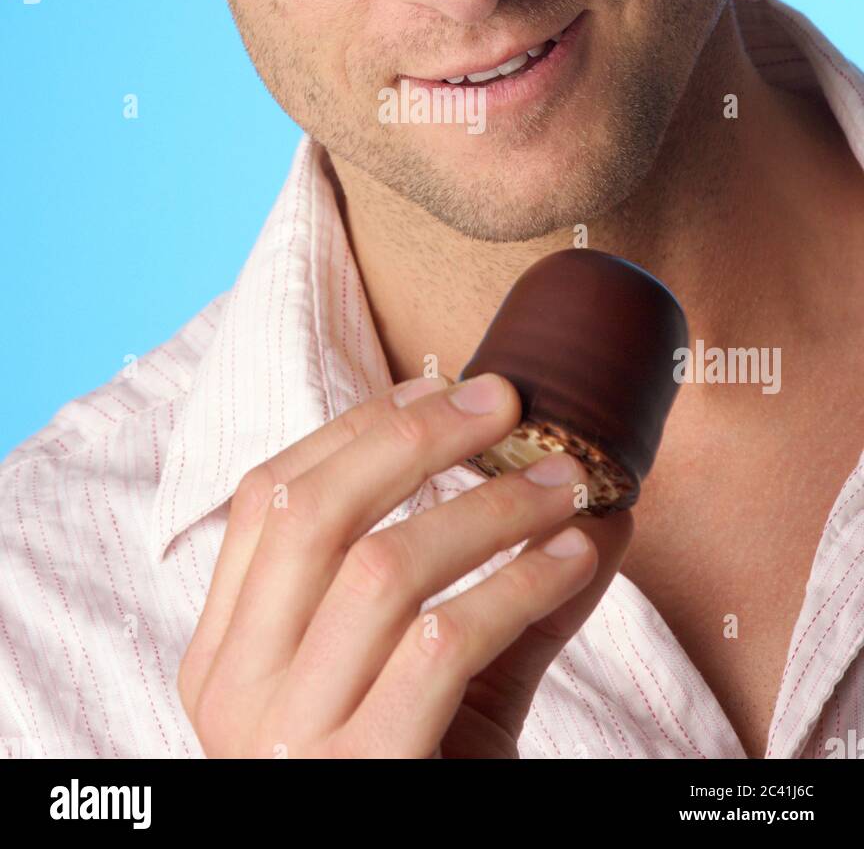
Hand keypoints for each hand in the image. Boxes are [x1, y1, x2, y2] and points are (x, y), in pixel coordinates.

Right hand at [178, 372, 633, 757]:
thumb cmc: (415, 779)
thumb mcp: (426, 686)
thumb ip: (492, 594)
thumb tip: (590, 500)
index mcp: (223, 653)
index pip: (267, 501)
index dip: (352, 428)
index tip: (434, 386)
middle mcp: (234, 691)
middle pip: (312, 512)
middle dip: (414, 438)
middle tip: (504, 404)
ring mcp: (289, 741)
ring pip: (383, 567)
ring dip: (489, 506)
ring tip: (565, 483)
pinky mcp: (361, 775)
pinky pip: (442, 642)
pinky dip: (519, 583)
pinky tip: (574, 559)